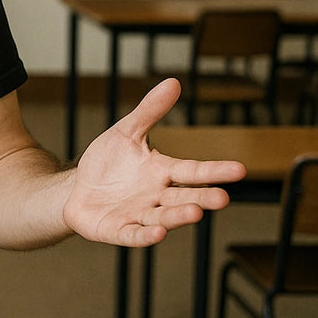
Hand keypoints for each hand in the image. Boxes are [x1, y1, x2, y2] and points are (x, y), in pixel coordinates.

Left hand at [63, 78, 245, 246]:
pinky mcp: (119, 230)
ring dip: (178, 217)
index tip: (240, 169)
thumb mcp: (126, 132)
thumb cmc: (107, 163)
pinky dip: (146, 235)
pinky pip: (134, 234)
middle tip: (223, 198)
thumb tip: (173, 82)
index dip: (214, 170)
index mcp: (162, 172)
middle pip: (184, 197)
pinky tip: (157, 233)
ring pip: (164, 217)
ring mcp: (139, 215)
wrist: (77, 189)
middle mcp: (157, 196)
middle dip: (203, 198)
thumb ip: (149, 111)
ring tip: (195, 213)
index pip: (192, 171)